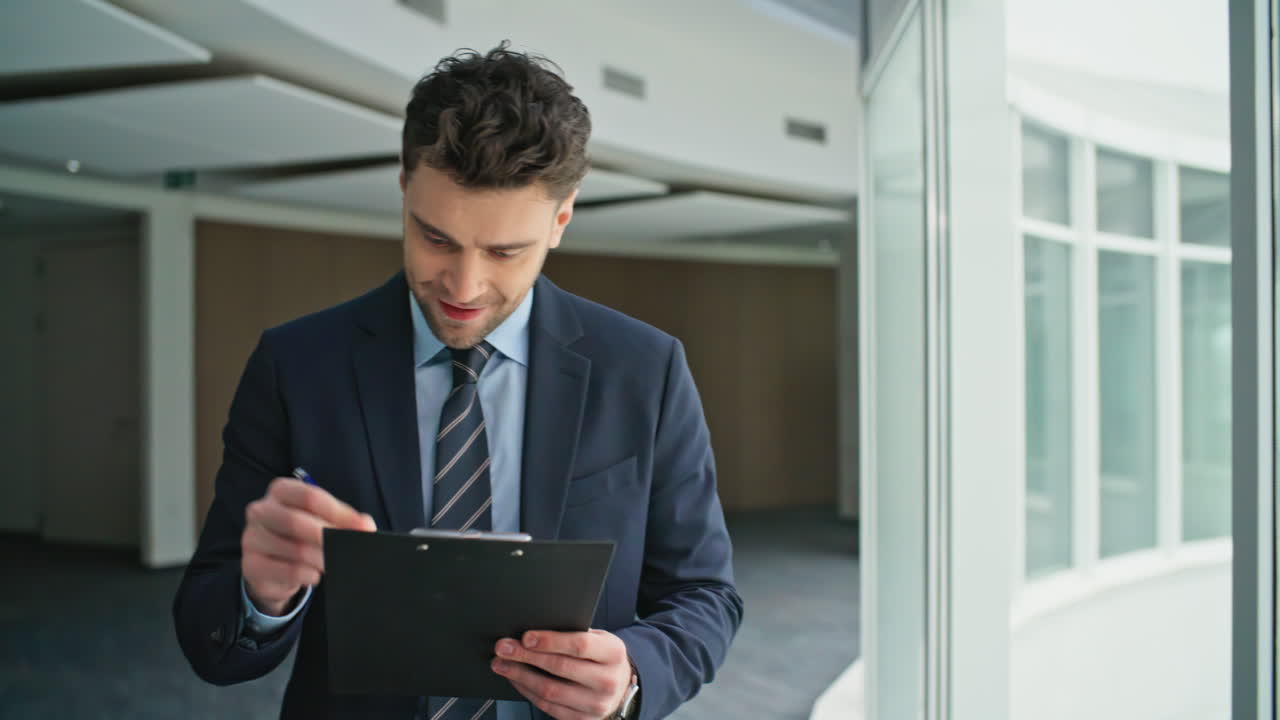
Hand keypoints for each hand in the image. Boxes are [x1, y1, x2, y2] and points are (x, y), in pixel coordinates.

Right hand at [241, 476, 375, 614]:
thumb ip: (345, 520)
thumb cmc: (302, 535)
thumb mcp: (323, 520)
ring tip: (332, 563)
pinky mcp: (251, 565)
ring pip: (295, 549)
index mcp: (281, 490)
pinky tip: (315, 574)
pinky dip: (309, 575)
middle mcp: (260, 510)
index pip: (310, 497)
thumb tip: (366, 526)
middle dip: (329, 537)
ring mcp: (251, 538)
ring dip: (322, 559)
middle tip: (349, 549)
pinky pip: (288, 571)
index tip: (364, 528)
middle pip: (296, 521)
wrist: (273, 567)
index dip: (340, 513)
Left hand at [492, 629, 632, 719]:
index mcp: (613, 653)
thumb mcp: (597, 639)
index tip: (525, 637)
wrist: (619, 687)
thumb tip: (532, 633)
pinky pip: (547, 707)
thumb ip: (573, 634)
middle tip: (503, 647)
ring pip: (550, 691)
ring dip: (520, 676)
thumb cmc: (601, 657)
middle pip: (560, 668)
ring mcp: (596, 704)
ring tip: (501, 664)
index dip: (549, 641)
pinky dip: (527, 692)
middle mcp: (608, 681)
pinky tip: (516, 680)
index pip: (579, 645)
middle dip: (526, 656)